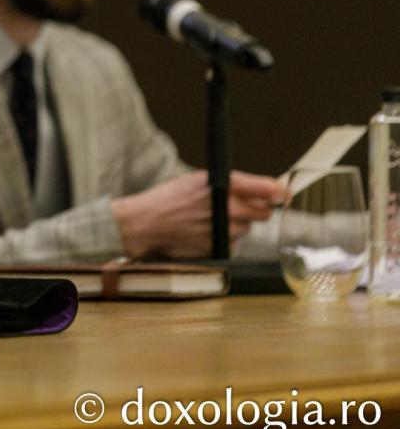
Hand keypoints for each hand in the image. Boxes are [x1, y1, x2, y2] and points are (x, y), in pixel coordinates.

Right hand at [111, 170, 284, 258]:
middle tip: (237, 208)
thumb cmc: (168, 200)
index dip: (279, 192)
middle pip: (263, 213)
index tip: (284, 194)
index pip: (267, 189)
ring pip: (246, 229)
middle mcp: (228, 208)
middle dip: (255, 210)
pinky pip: (233, 244)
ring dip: (236, 226)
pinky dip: (225, 240)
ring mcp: (224, 230)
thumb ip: (232, 185)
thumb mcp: (197, 180)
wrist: (145, 223)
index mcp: (223, 185)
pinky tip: (205, 233)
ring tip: (209, 221)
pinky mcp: (218, 248)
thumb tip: (266, 188)